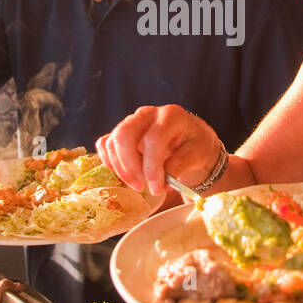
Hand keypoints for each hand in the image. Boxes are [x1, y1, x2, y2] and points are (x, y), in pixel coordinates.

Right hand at [96, 104, 222, 196]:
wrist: (190, 139)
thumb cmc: (195, 144)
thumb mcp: (197, 154)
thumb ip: (181, 164)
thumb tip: (162, 181)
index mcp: (171, 115)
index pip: (153, 139)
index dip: (152, 167)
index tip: (156, 188)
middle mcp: (148, 114)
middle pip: (125, 135)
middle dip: (130, 166)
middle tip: (141, 187)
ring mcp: (132, 121)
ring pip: (113, 141)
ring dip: (121, 168)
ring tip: (138, 185)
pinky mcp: (121, 132)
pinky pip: (105, 143)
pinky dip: (109, 161)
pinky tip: (124, 175)